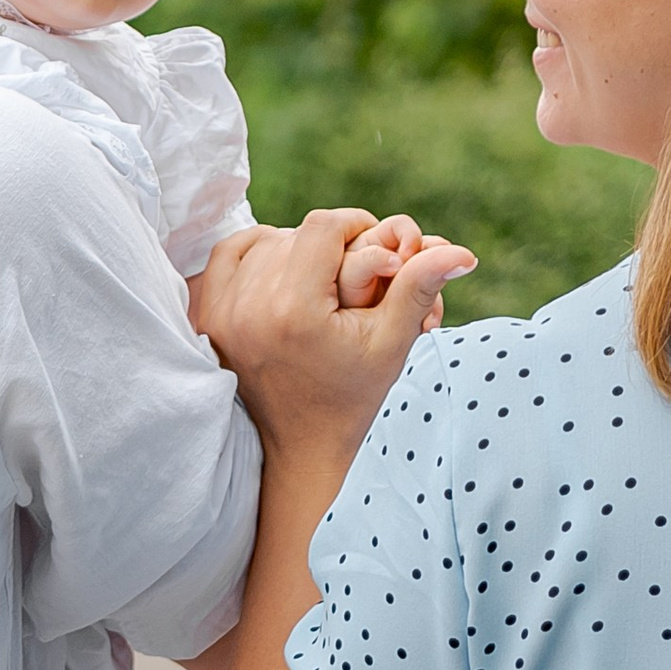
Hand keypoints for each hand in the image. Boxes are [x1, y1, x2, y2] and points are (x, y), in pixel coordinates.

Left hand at [192, 209, 475, 465]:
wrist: (302, 443)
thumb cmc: (353, 395)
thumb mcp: (391, 342)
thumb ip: (419, 288)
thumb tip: (462, 252)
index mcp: (294, 309)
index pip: (322, 227)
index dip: (355, 226)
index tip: (375, 247)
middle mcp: (249, 305)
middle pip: (294, 234)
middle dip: (329, 246)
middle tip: (354, 270)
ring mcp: (222, 311)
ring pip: (263, 241)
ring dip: (294, 249)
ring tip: (323, 277)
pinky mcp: (208, 317)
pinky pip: (227, 255)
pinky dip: (256, 252)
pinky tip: (283, 270)